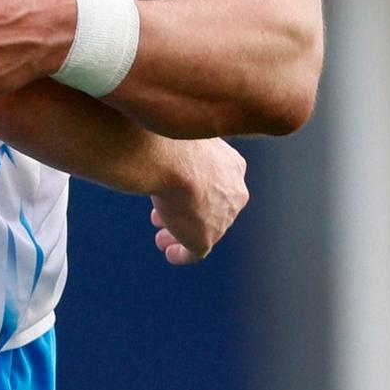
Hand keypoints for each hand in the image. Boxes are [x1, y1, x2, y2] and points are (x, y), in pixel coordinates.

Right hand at [150, 138, 248, 265]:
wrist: (176, 161)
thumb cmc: (172, 140)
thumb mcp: (182, 135)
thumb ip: (179, 143)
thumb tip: (155, 137)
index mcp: (233, 166)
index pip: (218, 181)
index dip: (197, 189)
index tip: (178, 192)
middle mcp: (234, 192)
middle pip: (213, 207)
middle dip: (191, 212)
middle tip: (165, 216)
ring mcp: (222, 218)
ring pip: (204, 229)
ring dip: (183, 233)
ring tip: (162, 238)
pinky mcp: (206, 238)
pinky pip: (195, 251)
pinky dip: (183, 254)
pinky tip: (171, 254)